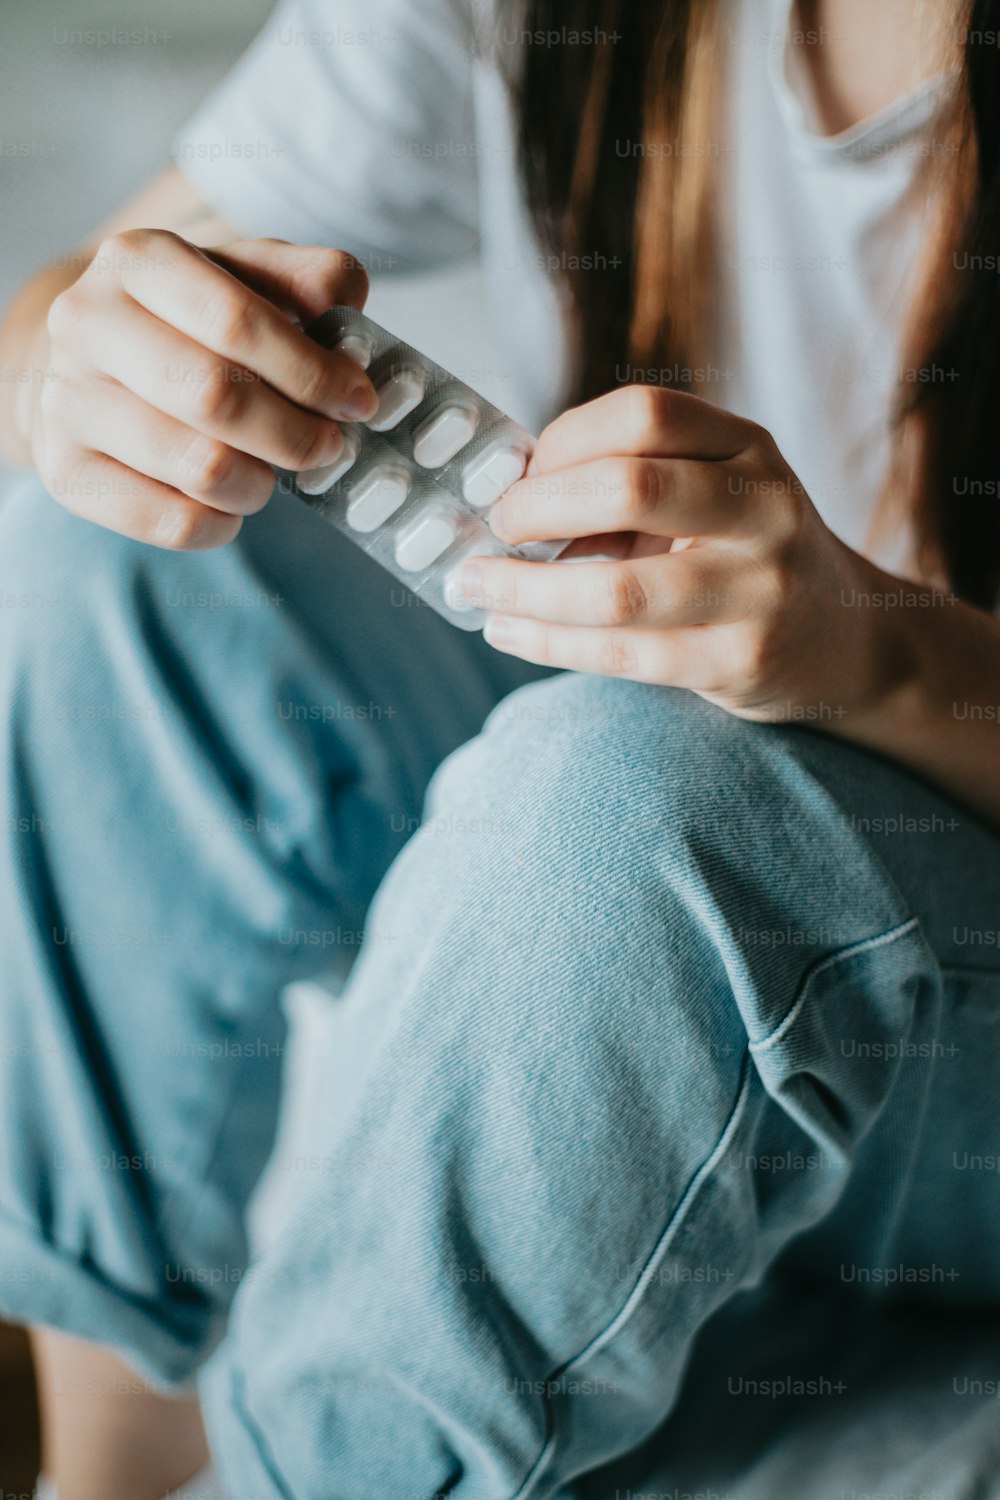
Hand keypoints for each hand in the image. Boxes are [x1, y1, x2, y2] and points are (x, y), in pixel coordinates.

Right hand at [30, 231, 378, 547]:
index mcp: (137, 260)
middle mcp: (86, 323)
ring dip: (260, 483)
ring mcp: (66, 401)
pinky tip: (231, 502)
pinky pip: (171, 523)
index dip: (311, 372)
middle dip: (295, 434)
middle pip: (215, 399)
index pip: (237, 321)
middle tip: (330, 447)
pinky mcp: (66, 472)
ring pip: (197, 467)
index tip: (358, 402)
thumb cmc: (186, 322)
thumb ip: (304, 277)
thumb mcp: (244, 277)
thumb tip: (348, 299)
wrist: (87, 365)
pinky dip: (222, 524)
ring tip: (271, 471)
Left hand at [461, 386, 895, 723]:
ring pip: (617, 590)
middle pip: (630, 488)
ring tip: (476, 585)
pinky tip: (506, 629)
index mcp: (749, 447)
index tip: (518, 474)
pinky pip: (622, 654)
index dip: (564, 441)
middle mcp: (764, 508)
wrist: (842, 639)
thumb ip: (631, 478)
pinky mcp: (738, 660)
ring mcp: (758, 589)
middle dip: (537, 508)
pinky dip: (548, 641)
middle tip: (493, 527)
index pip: (644, 415)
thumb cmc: (743, 554)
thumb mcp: (714, 490)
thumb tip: (506, 491)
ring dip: (526, 588)